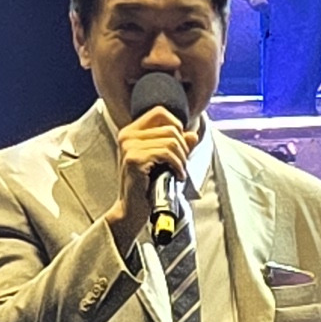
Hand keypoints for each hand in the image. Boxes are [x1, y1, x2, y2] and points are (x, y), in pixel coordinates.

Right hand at [111, 104, 192, 240]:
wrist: (132, 209)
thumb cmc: (146, 185)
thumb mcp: (163, 160)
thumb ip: (177, 145)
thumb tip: (193, 134)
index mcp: (131, 131)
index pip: (160, 112)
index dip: (177, 125)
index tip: (181, 145)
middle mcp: (127, 135)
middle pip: (170, 127)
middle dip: (183, 147)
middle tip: (182, 163)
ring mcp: (129, 146)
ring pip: (171, 141)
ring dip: (182, 158)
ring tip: (179, 171)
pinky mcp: (134, 159)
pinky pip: (167, 153)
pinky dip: (178, 165)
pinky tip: (177, 176)